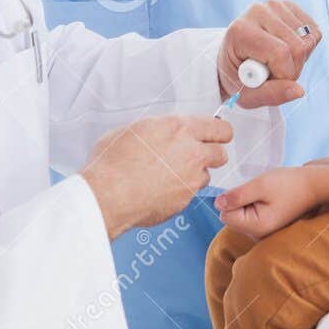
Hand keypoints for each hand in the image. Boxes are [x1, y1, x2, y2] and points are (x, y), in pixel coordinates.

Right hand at [79, 114, 232, 238]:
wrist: (106, 195)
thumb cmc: (112, 162)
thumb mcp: (134, 130)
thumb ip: (158, 129)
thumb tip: (161, 132)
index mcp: (179, 128)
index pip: (220, 127)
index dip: (217, 132)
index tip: (215, 135)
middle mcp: (191, 152)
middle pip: (221, 153)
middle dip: (211, 154)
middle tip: (196, 156)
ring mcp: (190, 178)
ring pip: (206, 175)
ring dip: (195, 175)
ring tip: (170, 176)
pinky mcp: (185, 200)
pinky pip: (191, 194)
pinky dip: (181, 192)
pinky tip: (161, 190)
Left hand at [215, 167, 318, 238]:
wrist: (313, 186)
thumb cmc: (289, 184)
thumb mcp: (260, 185)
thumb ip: (236, 196)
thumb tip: (217, 204)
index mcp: (256, 228)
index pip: (226, 215)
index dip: (233, 198)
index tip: (252, 191)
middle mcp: (258, 235)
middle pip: (232, 216)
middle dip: (241, 200)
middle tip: (262, 192)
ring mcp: (263, 232)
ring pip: (240, 214)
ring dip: (249, 200)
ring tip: (268, 195)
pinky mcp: (267, 226)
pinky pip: (250, 214)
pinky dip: (255, 203)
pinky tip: (271, 199)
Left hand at [218, 0, 318, 108]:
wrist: (234, 56)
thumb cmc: (238, 76)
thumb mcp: (247, 94)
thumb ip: (271, 95)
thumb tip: (299, 91)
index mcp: (241, 30)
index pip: (281, 53)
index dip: (284, 74)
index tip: (270, 79)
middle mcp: (258, 11)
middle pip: (298, 47)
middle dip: (292, 69)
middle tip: (273, 72)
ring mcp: (275, 5)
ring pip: (309, 40)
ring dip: (299, 59)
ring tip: (278, 61)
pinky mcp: (289, 6)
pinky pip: (314, 32)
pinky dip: (306, 48)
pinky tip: (288, 49)